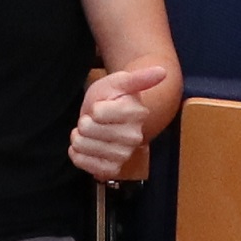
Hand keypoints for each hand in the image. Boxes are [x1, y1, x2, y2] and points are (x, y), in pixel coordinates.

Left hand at [72, 64, 169, 181]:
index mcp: (137, 113)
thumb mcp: (120, 81)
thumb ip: (140, 77)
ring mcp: (124, 155)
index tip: (102, 106)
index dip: (94, 108)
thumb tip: (162, 71)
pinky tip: (86, 147)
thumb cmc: (113, 96)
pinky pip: (84, 164)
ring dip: (79, 138)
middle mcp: (134, 137)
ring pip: (82, 146)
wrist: (110, 116)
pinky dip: (78, 155)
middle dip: (84, 122)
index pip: (98, 112)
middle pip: (87, 129)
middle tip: (96, 120)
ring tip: (91, 132)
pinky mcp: (112, 169)